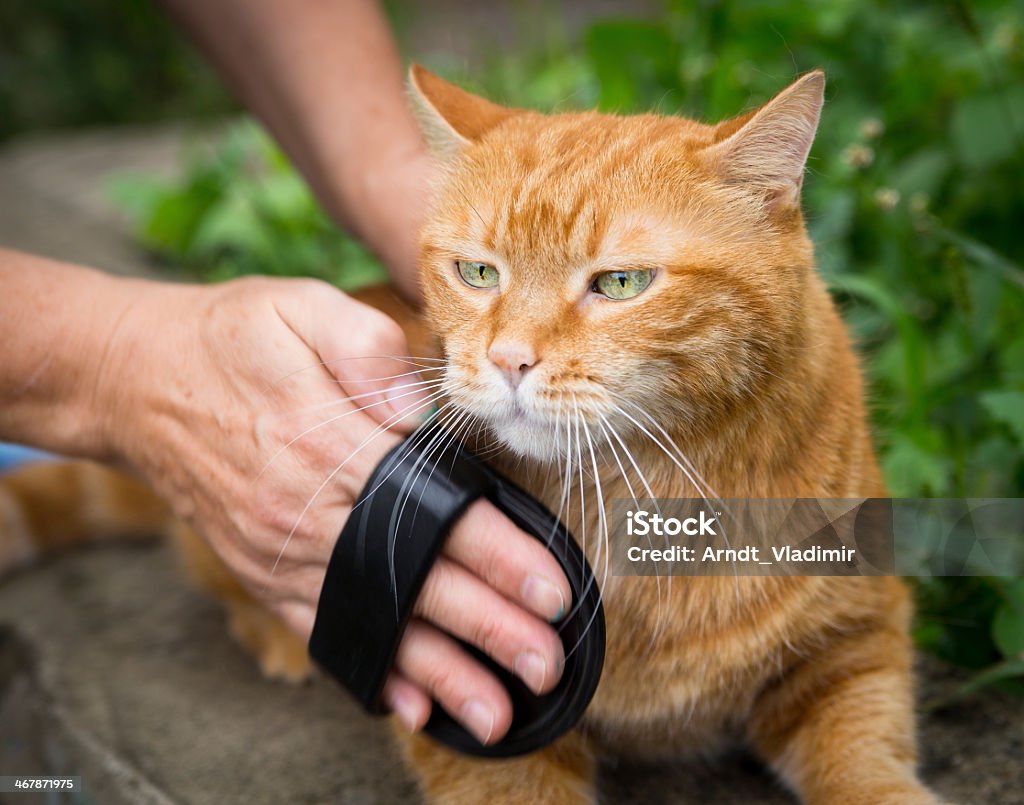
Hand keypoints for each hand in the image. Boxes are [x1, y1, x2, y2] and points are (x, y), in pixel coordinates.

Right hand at [99, 276, 570, 743]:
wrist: (136, 380)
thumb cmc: (232, 337)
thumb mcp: (300, 306)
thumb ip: (368, 348)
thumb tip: (425, 408)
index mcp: (323, 438)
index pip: (432, 510)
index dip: (497, 554)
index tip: (550, 590)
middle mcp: (302, 509)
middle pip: (412, 579)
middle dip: (486, 627)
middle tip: (545, 664)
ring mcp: (278, 550)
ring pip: (372, 620)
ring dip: (436, 671)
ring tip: (494, 712)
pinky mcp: (262, 570)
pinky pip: (322, 628)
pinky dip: (369, 669)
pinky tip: (411, 703)